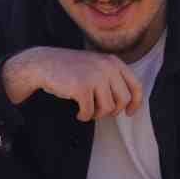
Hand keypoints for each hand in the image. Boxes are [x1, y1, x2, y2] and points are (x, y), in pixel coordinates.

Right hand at [3, 47, 144, 120]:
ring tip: (87, 110)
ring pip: (108, 108)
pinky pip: (90, 112)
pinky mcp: (82, 87)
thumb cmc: (70, 69)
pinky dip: (84, 116)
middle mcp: (107, 67)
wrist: (43, 64)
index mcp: (113, 62)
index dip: (135, 103)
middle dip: (112, 111)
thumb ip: (111, 78)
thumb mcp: (95, 66)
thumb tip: (126, 104)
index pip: (135, 85)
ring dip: (97, 114)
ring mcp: (95, 76)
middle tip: (99, 112)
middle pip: (123, 100)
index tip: (129, 113)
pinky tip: (78, 113)